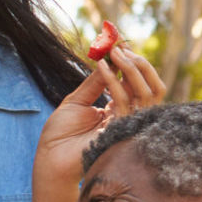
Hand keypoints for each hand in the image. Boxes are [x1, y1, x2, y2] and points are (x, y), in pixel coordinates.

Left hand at [34, 45, 164, 185]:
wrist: (50, 156)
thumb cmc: (60, 133)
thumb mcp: (78, 100)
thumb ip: (97, 82)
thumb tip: (110, 58)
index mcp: (119, 111)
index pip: (137, 84)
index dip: (132, 64)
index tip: (120, 44)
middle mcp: (128, 118)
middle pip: (151, 88)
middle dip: (138, 64)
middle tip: (120, 48)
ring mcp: (127, 125)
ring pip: (146, 94)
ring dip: (130, 69)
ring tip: (113, 53)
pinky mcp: (120, 131)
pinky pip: (125, 102)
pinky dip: (114, 81)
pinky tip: (101, 67)